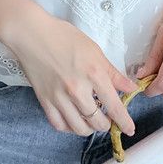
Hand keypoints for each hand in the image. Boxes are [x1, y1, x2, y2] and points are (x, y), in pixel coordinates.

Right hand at [1, 6, 138, 136]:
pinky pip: (59, 125)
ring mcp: (59, 97)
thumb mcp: (94, 50)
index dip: (124, 122)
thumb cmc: (63, 37)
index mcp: (94, 74)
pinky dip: (69, 127)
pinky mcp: (45, 100)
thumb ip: (113, 73)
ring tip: (92, 121)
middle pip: (98, 121)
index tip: (129, 129)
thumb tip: (131, 88)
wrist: (32, 34)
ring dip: (90, 129)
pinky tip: (74, 121)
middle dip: (107, 125)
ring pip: (79, 128)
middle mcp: (78, 89)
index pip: (114, 106)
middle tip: (108, 120)